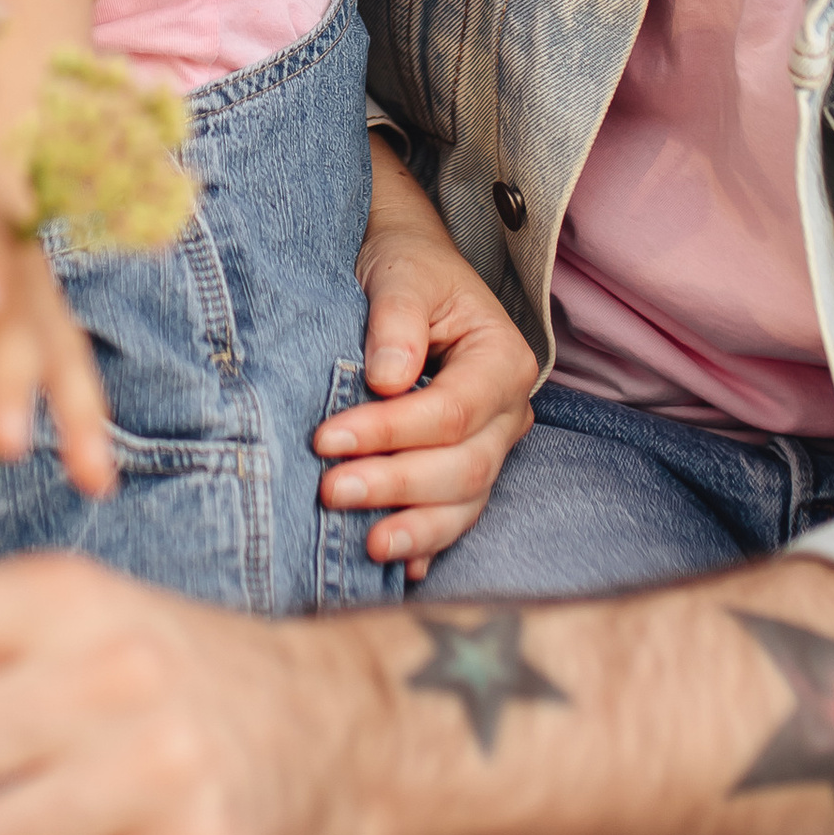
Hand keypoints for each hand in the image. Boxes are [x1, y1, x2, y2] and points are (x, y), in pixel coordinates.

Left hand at [0, 121, 116, 498]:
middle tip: (4, 442)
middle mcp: (6, 260)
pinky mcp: (56, 316)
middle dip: (13, 378)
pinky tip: (96, 476)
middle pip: (17, 320)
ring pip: (64, 348)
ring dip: (76, 413)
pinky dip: (89, 417)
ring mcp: (40, 289)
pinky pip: (75, 367)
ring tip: (91, 476)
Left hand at [321, 140, 537, 564]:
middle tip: (330, 490)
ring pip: (465, 503)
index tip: (327, 438)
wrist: (404, 273)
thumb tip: (387, 379)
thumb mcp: (400, 273)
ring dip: (415, 528)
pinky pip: (453, 516)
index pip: (452, 412)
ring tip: (365, 544)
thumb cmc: (404, 267)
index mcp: (501, 360)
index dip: (392, 432)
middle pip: (464, 468)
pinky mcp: (460, 468)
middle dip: (397, 485)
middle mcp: (506, 412)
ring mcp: (489, 446)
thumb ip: (396, 320)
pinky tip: (396, 567)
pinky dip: (427, 544)